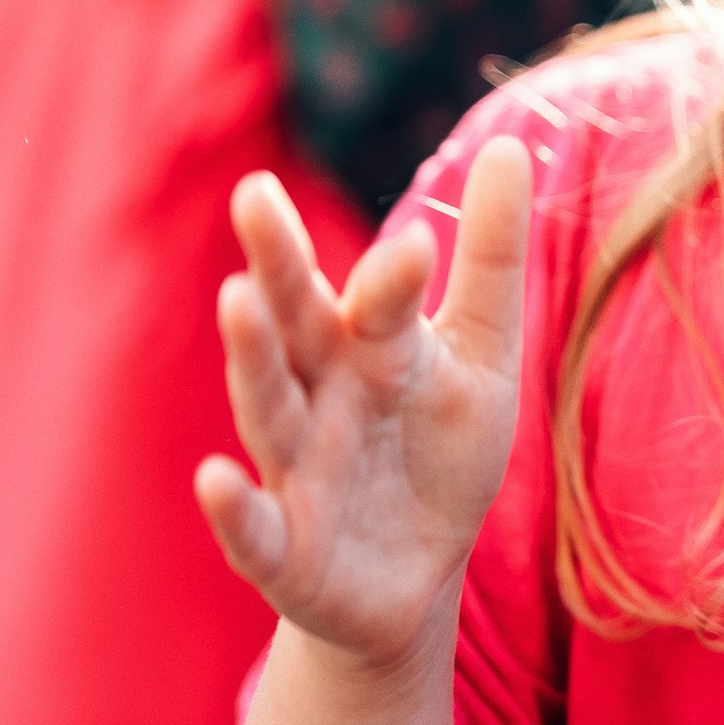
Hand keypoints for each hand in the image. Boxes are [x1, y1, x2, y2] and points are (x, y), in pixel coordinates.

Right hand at [195, 133, 532, 666]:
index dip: (392, 273)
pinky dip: (231, 506)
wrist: (415, 581)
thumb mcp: (479, 357)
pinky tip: (213, 479)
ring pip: (267, 409)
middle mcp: (318, 397)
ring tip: (236, 302)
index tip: (416, 243)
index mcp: (366, 348)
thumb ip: (488, 259)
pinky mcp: (281, 552)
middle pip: (293, 326)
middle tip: (258, 196)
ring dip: (250, 358)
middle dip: (278, 268)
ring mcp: (294, 472)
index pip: (372, 298)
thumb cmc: (438, 454)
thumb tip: (510, 142)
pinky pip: (251, 528)